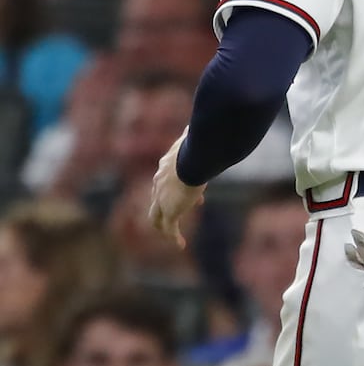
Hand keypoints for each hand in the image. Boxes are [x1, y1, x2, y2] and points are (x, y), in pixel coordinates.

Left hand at [147, 127, 204, 250]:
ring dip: (164, 225)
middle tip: (181, 213)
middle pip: (157, 199)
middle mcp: (159, 183)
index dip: (178, 188)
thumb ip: (199, 132)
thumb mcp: (198, 139)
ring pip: (157, 217)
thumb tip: (205, 120)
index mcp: (166, 166)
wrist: (193, 161)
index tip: (196, 195)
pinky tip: (180, 245)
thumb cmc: (199, 148)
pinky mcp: (169, 211)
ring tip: (173, 235)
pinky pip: (168, 228)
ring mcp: (162, 198)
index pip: (167, 179)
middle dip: (168, 206)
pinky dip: (173, 237)